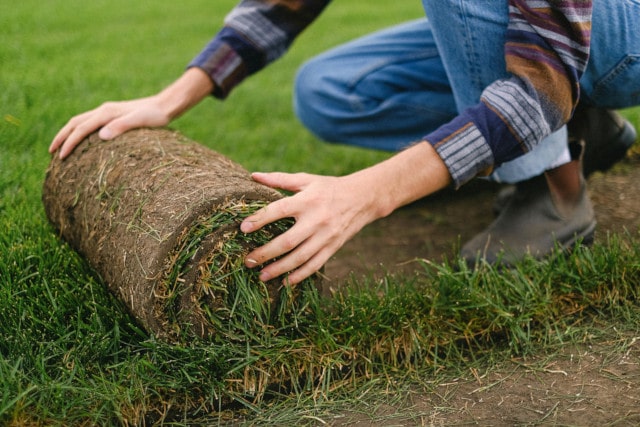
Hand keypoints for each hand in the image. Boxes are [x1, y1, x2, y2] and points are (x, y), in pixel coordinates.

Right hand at [49, 68, 213, 157]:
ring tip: (61, 148)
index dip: (69, 142)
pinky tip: (82, 141)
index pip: (81, 128)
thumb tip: (101, 135)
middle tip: (52, 153)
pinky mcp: (113, 115)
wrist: (165, 106)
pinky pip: (90, 123)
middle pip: (75, 123)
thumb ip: (121, 127)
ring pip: (81, 121)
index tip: (61, 157)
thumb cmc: (155, 116)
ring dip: (68, 133)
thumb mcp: (140, 122)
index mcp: (107, 113)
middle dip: (62, 137)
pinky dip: (80, 131)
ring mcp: (108, 112)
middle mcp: (104, 110)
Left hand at [240, 171, 382, 284]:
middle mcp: (316, 220)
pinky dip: (300, 275)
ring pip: (300, 257)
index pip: (278, 210)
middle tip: (248, 260)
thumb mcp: (306, 179)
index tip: (243, 228)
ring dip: (279, 268)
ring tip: (262, 275)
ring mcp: (326, 236)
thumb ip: (280, 179)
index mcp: (306, 200)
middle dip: (265, 253)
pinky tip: (286, 282)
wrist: (363, 198)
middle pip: (287, 241)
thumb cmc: (329, 187)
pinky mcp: (333, 247)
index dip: (260, 219)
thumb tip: (254, 176)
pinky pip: (315, 265)